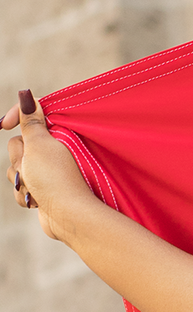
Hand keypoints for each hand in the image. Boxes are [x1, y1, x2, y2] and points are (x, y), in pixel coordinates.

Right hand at [3, 91, 92, 241]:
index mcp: (58, 134)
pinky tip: (36, 201)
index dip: (16, 116)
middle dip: (19, 159)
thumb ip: (30, 121)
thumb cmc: (55, 179)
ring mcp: (47, 171)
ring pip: (16, 166)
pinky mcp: (42, 189)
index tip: (4, 125)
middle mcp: (54, 151)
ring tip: (35, 189)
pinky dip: (24, 194)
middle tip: (32, 170)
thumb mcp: (39, 145)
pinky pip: (20, 185)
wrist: (68, 218)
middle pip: (18, 144)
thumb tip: (25, 93)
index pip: (31, 113)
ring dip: (20, 179)